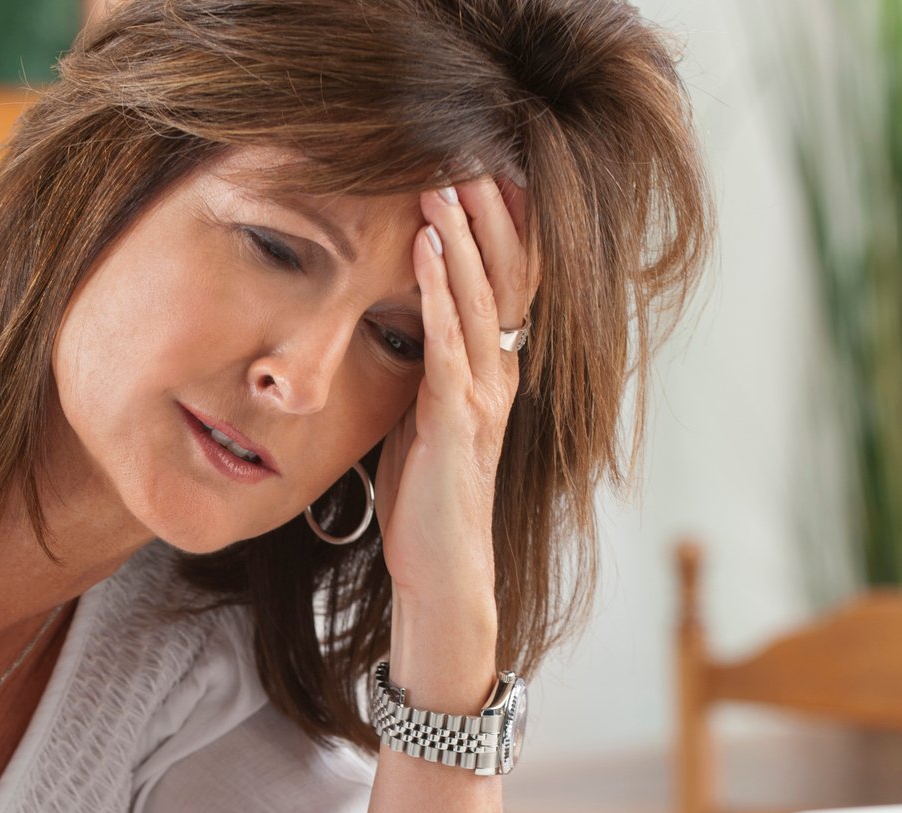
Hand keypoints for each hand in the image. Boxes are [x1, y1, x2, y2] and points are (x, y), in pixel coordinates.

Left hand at [372, 174, 539, 618]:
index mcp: (493, 371)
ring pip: (477, 299)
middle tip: (465, 154)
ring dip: (460, 237)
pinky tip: (424, 248)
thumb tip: (396, 322)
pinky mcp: (457, 420)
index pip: (505, 284)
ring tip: (443, 182)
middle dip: (485, 215)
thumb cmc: (425, 498)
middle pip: (502, 277)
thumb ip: (420, 368)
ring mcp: (483, 396)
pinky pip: (448, 342)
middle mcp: (500, 375)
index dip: (500, 229)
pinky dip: (437, 291)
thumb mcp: (420, 417)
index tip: (481, 173)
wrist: (441, 568)